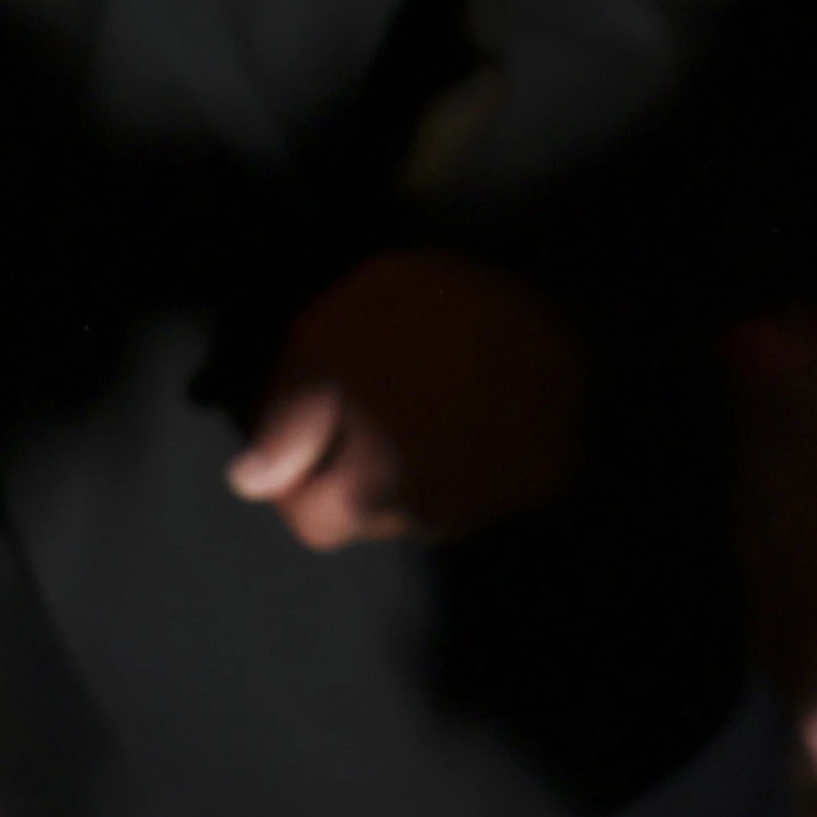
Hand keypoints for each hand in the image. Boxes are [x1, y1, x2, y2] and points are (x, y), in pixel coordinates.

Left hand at [228, 249, 585, 551]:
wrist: (565, 293)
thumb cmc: (430, 314)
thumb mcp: (329, 345)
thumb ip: (285, 421)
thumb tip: (250, 481)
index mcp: (366, 493)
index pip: (312, 523)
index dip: (298, 479)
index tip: (305, 431)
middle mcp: (425, 520)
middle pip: (370, 516)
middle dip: (357, 473)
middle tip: (368, 401)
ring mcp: (486, 506)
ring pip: (427, 503)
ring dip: (416, 465)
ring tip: (426, 396)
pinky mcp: (539, 482)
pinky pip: (487, 481)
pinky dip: (473, 453)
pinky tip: (475, 399)